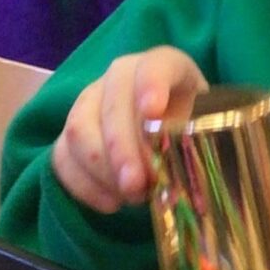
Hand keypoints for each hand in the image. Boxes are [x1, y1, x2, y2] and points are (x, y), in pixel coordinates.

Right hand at [50, 47, 207, 211]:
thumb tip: (175, 173)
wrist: (171, 138)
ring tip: (132, 196)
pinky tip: (112, 204)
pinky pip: (63, 157)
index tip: (153, 113)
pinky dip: (85, 186)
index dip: (151, 85)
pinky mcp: (70, 133)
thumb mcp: (206, 130)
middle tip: (138, 185)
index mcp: (164, 65)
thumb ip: (192, 144)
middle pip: (111, 104)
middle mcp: (120, 76)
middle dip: (122, 148)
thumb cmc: (194, 130)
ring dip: (103, 170)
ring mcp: (90, 101)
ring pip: (79, 129)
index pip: (155, 65)